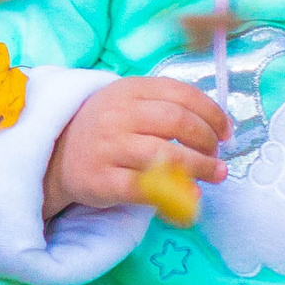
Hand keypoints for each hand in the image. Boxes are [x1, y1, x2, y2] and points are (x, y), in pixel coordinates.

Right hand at [43, 76, 232, 219]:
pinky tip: (192, 195)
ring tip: (216, 173)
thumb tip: (216, 126)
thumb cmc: (107, 127)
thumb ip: (166, 106)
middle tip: (217, 154)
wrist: (58, 154)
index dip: (212, 113)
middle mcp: (118, 115)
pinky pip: (146, 188)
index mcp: (129, 89)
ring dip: (200, 166)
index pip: (181, 93)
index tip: (226, 131)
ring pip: (165, 154)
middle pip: (177, 122)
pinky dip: (175, 193)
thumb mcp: (129, 102)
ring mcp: (109, 148)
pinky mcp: (103, 180)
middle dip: (207, 139)